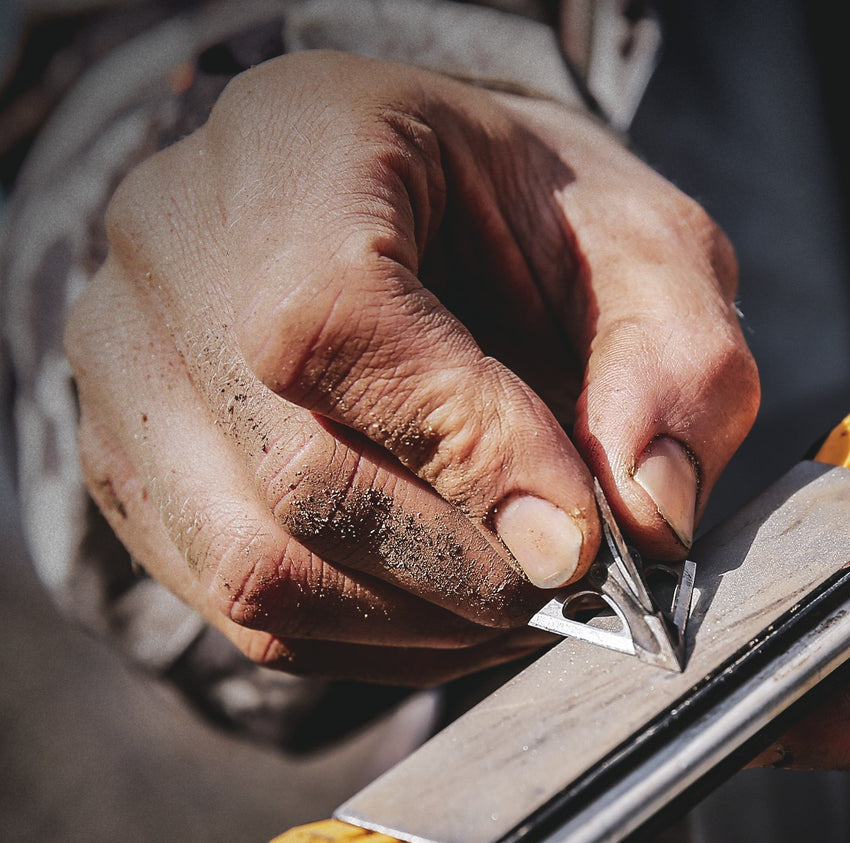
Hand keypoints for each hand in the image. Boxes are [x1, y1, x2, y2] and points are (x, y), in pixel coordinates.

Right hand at [65, 51, 756, 684]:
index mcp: (296, 148)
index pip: (335, 327)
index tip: (578, 538)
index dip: (469, 455)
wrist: (426, 214)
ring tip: (518, 600)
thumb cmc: (535, 221)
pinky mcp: (137, 473)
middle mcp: (172, 253)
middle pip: (297, 476)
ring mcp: (129, 373)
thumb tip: (645, 521)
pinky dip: (372, 640)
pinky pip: (246, 610)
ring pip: (261, 568)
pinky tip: (450, 610)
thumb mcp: (647, 248)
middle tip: (567, 583)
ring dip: (423, 621)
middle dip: (465, 567)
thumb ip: (675, 367)